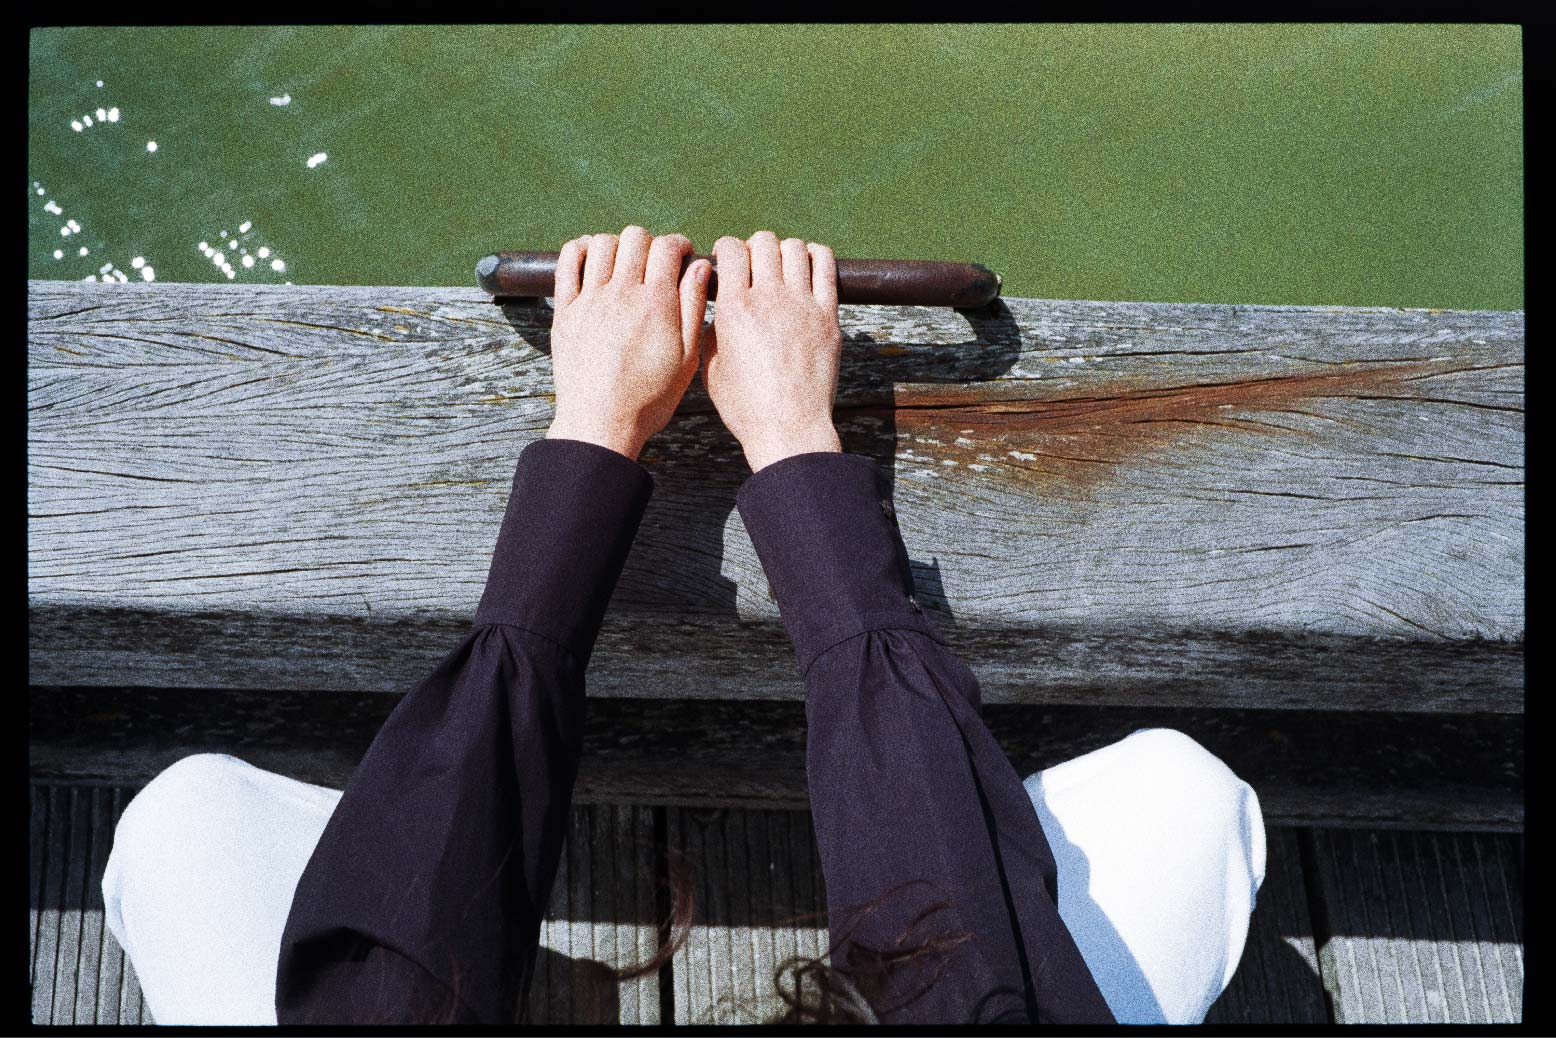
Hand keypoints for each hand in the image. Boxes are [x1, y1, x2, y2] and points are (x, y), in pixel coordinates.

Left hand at [545, 226, 712, 460]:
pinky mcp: (565, 311)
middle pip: (635, 237)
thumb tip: (699, 267)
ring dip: (617, 244)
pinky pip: (567, 262)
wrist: (600, 423)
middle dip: (650, 243)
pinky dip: (580, 249)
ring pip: (601, 243)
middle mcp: (622, 294)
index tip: (681, 257)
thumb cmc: (647, 398)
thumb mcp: (686, 358)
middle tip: (654, 263)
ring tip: (625, 263)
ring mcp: (590, 300)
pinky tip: (591, 258)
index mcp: (656, 304)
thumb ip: (692, 307)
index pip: (667, 247)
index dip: (678, 245)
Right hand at [701, 231, 843, 472]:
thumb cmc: (747, 406)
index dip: (726, 249)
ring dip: (784, 251)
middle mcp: (769, 299)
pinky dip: (815, 257)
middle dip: (754, 247)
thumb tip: (719, 311)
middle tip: (755, 267)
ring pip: (795, 248)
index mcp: (735, 309)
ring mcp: (802, 305)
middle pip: (764, 241)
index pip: (731, 249)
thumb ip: (713, 333)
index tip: (729, 263)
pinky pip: (826, 267)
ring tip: (781, 269)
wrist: (789, 428)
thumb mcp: (712, 369)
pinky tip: (807, 268)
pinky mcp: (828, 316)